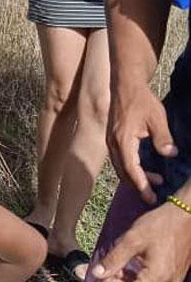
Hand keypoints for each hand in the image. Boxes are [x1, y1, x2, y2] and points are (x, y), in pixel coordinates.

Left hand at [91, 199, 190, 281]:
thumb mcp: (132, 239)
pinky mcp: (174, 273)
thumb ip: (114, 259)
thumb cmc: (161, 224)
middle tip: (101, 275)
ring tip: (110, 270)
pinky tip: (125, 268)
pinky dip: (136, 279)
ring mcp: (173, 279)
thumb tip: (97, 274)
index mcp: (158, 277)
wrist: (188, 214)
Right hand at [108, 85, 176, 203]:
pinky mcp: (112, 139)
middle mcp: (113, 143)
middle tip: (152, 196)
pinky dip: (130, 168)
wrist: (125, 85)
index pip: (131, 169)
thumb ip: (163, 138)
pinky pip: (119, 159)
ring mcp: (111, 141)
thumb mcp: (157, 118)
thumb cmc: (141, 99)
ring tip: (154, 181)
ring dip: (135, 177)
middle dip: (138, 185)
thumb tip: (170, 154)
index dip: (141, 184)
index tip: (151, 196)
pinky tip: (143, 168)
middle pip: (123, 172)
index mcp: (123, 140)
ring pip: (120, 167)